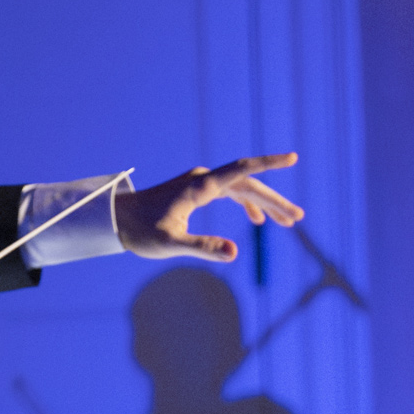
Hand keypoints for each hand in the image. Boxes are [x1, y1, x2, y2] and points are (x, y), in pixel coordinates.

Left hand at [114, 152, 303, 260]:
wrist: (116, 219)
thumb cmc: (140, 231)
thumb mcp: (171, 244)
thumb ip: (202, 248)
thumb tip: (235, 254)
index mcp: (200, 187)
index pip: (242, 170)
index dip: (269, 164)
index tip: (293, 158)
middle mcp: (203, 179)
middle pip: (248, 183)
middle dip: (274, 200)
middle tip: (297, 218)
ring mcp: (200, 183)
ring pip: (241, 188)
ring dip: (264, 203)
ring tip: (287, 222)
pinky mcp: (196, 191)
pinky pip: (230, 192)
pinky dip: (246, 203)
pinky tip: (257, 220)